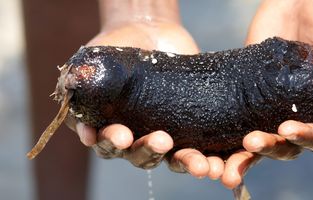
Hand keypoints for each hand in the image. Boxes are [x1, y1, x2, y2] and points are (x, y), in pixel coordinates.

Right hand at [70, 0, 225, 181]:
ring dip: (184, 163)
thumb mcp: (96, 58)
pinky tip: (213, 159)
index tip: (119, 136)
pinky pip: (196, 145)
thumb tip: (73, 84)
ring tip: (198, 164)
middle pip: (138, 155)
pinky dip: (204, 155)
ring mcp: (161, 131)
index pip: (105, 143)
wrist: (149, 33)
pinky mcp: (187, 125)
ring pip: (170, 157)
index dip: (110, 143)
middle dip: (148, 150)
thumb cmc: (116, 47)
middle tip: (160, 140)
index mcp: (107, 126)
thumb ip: (83, 73)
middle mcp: (133, 136)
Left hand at [219, 0, 312, 187]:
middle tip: (254, 141)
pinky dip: (236, 132)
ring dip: (253, 149)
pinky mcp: (254, 90)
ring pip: (266, 137)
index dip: (306, 138)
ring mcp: (278, 102)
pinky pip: (245, 116)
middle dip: (274, 147)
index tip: (287, 130)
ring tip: (240, 148)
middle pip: (290, 144)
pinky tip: (225, 139)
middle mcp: (306, 110)